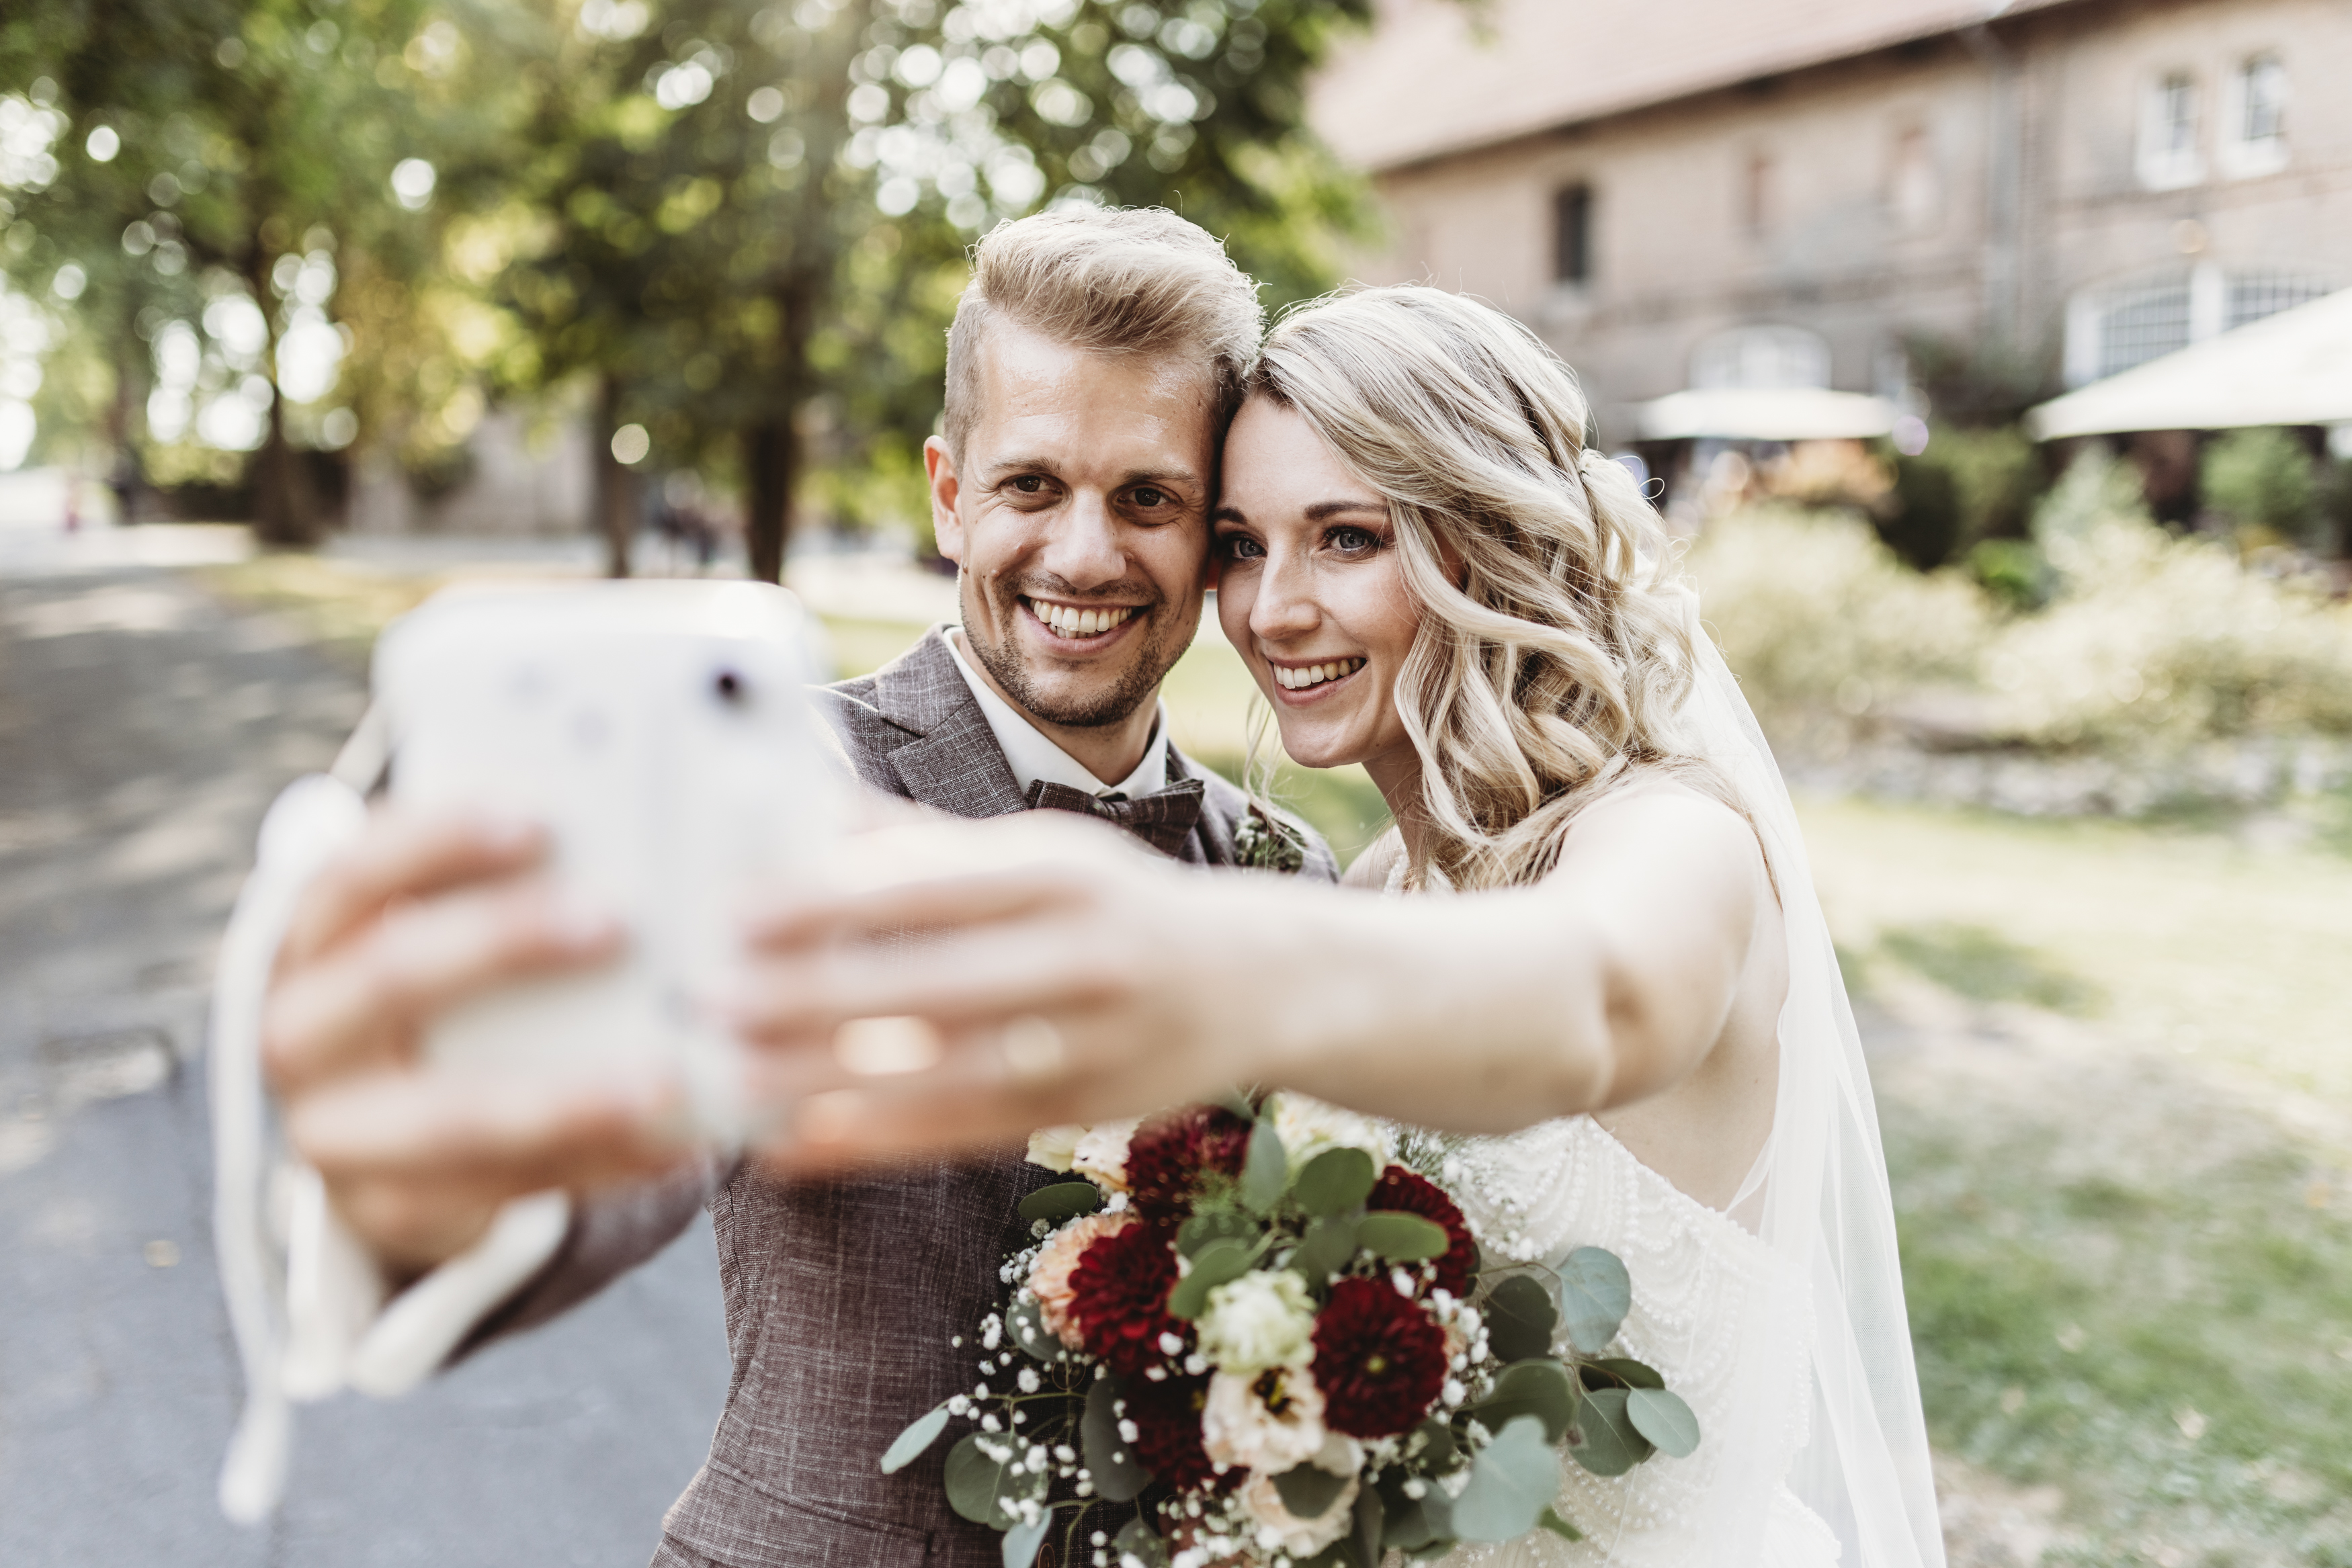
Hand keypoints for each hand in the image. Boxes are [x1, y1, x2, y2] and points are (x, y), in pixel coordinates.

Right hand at [262, 808, 691, 1280]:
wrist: (381, 1140)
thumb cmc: (443, 999)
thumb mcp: (438, 935)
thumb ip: (501, 892)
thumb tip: (631, 842)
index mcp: (309, 942)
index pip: (354, 873)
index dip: (437, 841)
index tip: (538, 818)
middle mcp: (297, 1033)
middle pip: (392, 975)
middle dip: (504, 943)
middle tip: (616, 920)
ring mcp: (332, 1133)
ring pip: (452, 1116)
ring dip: (566, 1097)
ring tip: (666, 1079)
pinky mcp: (390, 1211)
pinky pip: (504, 1192)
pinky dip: (599, 1165)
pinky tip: (676, 1142)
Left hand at [729, 811, 1296, 1170]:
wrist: (1258, 982)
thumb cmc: (1114, 907)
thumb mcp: (1040, 855)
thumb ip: (922, 842)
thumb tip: (800, 806)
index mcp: (1062, 871)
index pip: (933, 884)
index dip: (831, 900)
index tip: (735, 911)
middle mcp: (1085, 954)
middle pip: (933, 981)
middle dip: (812, 994)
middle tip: (709, 999)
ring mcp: (1092, 1042)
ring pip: (944, 1069)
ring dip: (830, 1077)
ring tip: (732, 1074)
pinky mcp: (1083, 1111)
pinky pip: (964, 1131)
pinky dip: (875, 1138)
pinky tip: (797, 1139)